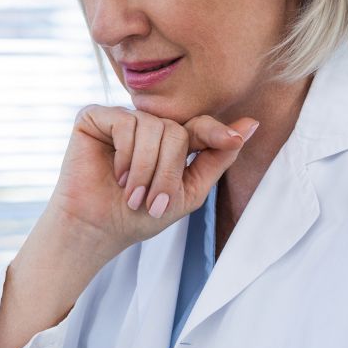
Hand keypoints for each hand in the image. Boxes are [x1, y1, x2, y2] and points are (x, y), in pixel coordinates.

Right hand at [47, 105, 258, 256]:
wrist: (96, 230)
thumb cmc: (139, 216)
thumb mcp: (189, 191)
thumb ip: (218, 158)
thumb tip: (252, 124)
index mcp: (170, 140)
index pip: (199, 126)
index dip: (216, 131)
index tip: (233, 139)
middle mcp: (147, 124)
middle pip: (176, 131)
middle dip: (167, 172)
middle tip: (151, 202)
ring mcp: (121, 118)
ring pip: (153, 127)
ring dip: (145, 169)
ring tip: (132, 194)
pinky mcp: (95, 117)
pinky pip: (126, 123)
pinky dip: (126, 155)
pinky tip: (117, 174)